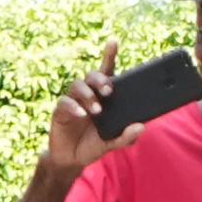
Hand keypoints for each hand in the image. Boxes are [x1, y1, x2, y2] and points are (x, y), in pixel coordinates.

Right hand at [44, 44, 130, 181]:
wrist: (72, 160)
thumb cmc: (93, 145)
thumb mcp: (112, 143)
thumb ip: (126, 137)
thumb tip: (142, 127)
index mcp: (102, 97)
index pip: (107, 73)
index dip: (109, 56)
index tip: (114, 42)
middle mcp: (87, 95)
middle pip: (91, 75)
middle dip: (100, 79)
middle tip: (109, 90)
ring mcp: (73, 101)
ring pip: (77, 85)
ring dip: (88, 95)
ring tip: (97, 110)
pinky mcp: (60, 111)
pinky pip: (65, 102)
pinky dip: (73, 107)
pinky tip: (81, 114)